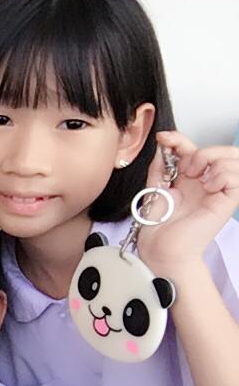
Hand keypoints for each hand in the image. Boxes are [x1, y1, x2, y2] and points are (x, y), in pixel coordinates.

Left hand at [136, 131, 238, 276]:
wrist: (161, 248)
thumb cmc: (158, 228)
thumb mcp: (155, 189)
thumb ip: (160, 166)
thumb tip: (163, 144)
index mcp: (190, 180)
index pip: (195, 149)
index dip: (180, 139)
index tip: (164, 138)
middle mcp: (207, 183)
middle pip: (223, 150)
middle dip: (202, 151)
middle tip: (185, 169)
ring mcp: (219, 191)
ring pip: (234, 159)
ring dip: (213, 161)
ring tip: (196, 178)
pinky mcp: (227, 202)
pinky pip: (236, 177)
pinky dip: (222, 174)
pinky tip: (207, 186)